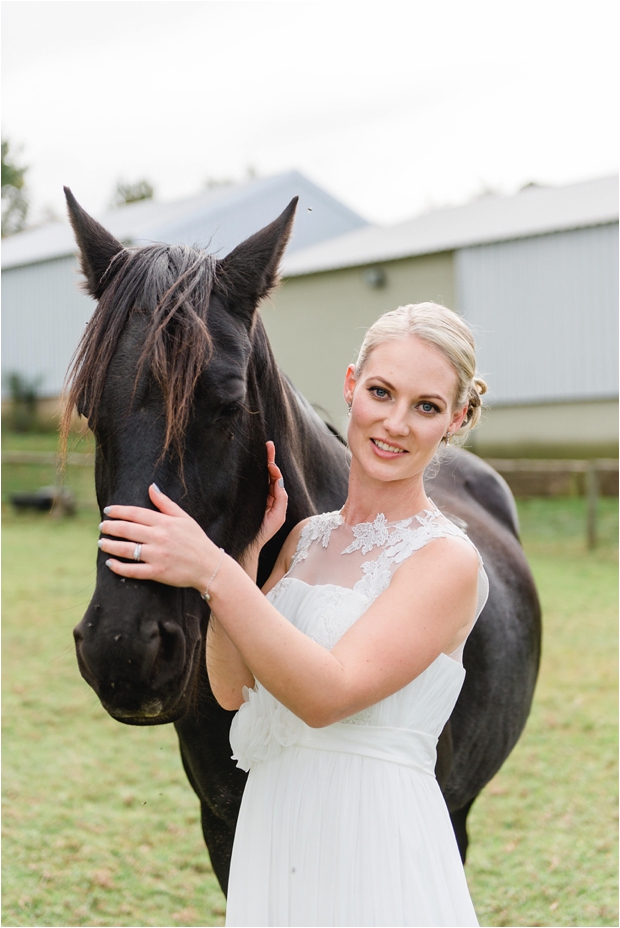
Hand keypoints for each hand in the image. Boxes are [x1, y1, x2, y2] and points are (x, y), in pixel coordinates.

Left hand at [98, 485, 220, 592]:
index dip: (119, 511)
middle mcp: (159, 537)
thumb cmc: (197, 540)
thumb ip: (166, 503)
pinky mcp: (157, 572)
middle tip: (102, 527)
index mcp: (165, 523)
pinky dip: (119, 567)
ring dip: (110, 546)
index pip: (136, 514)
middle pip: (127, 530)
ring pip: (126, 549)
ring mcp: (157, 555)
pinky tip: (110, 563)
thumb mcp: (184, 518)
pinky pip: (133, 570)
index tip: (107, 511)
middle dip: (111, 527)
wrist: (209, 566)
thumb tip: (151, 487)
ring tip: (102, 543)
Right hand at [256, 441, 287, 548]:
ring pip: (261, 476)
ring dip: (263, 463)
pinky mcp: (247, 497)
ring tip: (265, 449)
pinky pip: (252, 483)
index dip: (274, 468)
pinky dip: (255, 473)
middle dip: (269, 459)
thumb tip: (278, 480)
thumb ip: (281, 499)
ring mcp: (257, 495)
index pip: (276, 479)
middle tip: (268, 444)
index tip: (270, 462)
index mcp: (274, 499)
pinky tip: (253, 464)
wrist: (248, 542)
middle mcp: (266, 495)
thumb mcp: (278, 516)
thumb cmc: (264, 532)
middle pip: (269, 474)